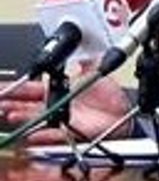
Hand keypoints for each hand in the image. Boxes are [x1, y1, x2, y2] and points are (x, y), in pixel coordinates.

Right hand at [0, 62, 132, 144]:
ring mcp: (61, 121)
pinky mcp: (70, 134)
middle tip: (0, 100)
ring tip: (10, 114)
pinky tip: (34, 135)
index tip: (5, 87)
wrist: (125, 116)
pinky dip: (43, 136)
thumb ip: (84, 59)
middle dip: (11, 102)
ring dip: (23, 117)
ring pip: (36, 119)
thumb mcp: (96, 71)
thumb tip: (79, 44)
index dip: (18, 87)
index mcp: (59, 91)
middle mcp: (56, 106)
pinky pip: (54, 136)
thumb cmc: (109, 98)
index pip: (33, 88)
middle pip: (27, 104)